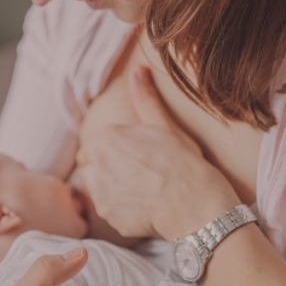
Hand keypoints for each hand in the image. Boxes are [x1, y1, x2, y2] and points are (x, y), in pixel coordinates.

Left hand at [76, 66, 240, 239]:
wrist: (193, 203)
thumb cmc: (182, 161)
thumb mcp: (163, 125)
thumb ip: (144, 98)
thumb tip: (138, 69)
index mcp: (104, 137)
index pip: (94, 147)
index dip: (113, 154)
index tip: (134, 160)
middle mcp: (95, 163)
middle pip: (92, 169)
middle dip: (109, 172)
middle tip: (140, 177)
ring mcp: (100, 192)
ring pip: (99, 191)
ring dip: (114, 192)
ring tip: (143, 192)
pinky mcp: (108, 216)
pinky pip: (111, 213)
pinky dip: (123, 212)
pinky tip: (145, 208)